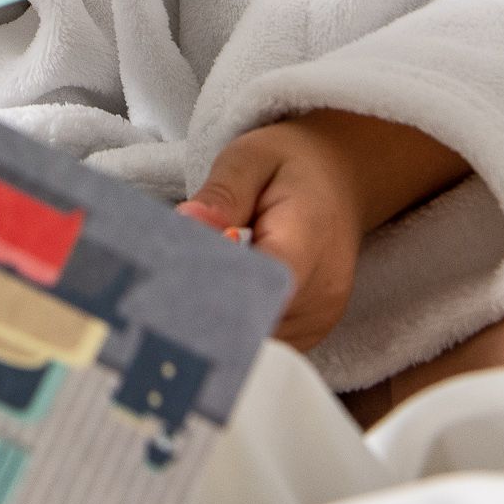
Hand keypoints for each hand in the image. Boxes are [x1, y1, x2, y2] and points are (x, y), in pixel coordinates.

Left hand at [179, 111, 470, 349]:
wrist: (339, 178)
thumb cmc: (289, 166)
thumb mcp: (250, 159)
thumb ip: (222, 194)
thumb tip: (187, 222)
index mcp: (308, 238)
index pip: (262, 284)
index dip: (215, 289)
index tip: (174, 281)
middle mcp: (323, 289)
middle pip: (257, 322)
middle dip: (208, 311)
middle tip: (164, 291)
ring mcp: (321, 316)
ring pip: (261, 342)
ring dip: (222, 325)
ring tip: (189, 292)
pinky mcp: (313, 330)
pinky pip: (270, 345)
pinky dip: (239, 330)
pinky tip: (216, 303)